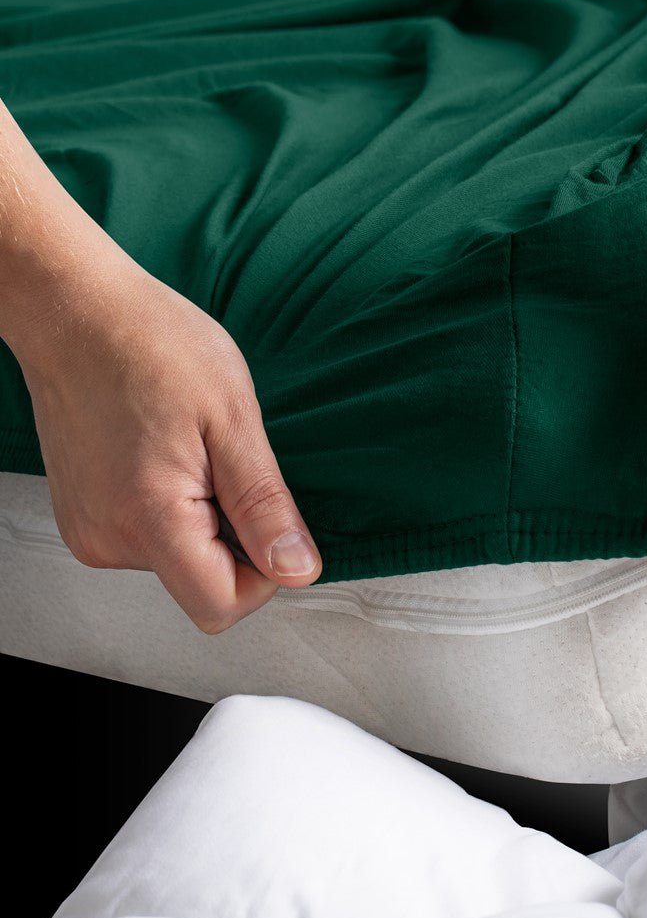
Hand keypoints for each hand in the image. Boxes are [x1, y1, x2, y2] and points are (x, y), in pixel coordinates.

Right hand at [11, 237, 321, 633]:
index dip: (264, 575)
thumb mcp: (233, 418)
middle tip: (228, 463)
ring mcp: (90, 530)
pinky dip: (177, 507)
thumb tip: (297, 568)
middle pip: (201, 584)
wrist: (78, 311)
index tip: (274, 524)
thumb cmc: (151, 344)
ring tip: (195, 449)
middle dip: (235, 537)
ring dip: (206, 517)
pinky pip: (151, 538)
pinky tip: (173, 454)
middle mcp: (107, 539)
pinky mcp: (85, 517)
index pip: (220, 606)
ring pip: (180, 560)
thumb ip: (265, 505)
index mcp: (148, 518)